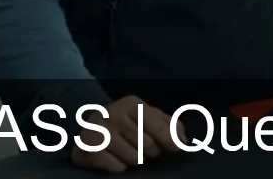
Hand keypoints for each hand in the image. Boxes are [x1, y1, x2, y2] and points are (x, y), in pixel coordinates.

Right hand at [71, 95, 186, 173]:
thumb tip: (183, 139)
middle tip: (143, 148)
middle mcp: (114, 113)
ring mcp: (99, 129)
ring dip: (135, 160)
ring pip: (133, 158)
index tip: (178, 149)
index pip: (156, 124)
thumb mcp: (146, 117)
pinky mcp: (89, 147)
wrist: (90, 130)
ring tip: (128, 152)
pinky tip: (115, 159)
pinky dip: (120, 167)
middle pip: (147, 144)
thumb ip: (168, 124)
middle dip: (149, 151)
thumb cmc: (126, 124)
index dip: (169, 138)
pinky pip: (117, 167)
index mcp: (132, 104)